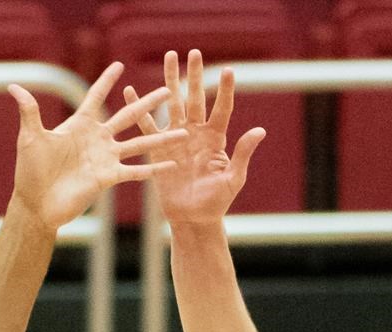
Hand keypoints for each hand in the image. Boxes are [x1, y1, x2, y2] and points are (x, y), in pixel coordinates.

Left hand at [9, 64, 182, 231]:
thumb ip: (29, 110)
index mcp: (79, 125)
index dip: (106, 81)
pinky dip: (154, 168)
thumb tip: (14, 85)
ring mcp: (105, 158)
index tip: (119, 65)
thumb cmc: (30, 171)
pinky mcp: (109, 177)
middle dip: (148, 103)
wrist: (36, 205)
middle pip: (127, 116)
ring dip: (161, 137)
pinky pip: (136, 171)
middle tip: (169, 89)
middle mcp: (96, 139)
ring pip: (139, 143)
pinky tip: (172, 163)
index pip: (95, 97)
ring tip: (183, 130)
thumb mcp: (30, 137)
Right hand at [122, 50, 267, 227]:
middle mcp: (196, 133)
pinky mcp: (158, 149)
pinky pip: (147, 126)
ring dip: (169, 82)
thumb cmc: (217, 202)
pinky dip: (139, 110)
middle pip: (195, 98)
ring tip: (168, 57)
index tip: (228, 69)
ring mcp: (177, 139)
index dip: (225, 90)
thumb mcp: (233, 179)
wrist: (192, 218)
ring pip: (172, 104)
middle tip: (193, 53)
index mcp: (216, 139)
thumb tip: (260, 130)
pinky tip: (132, 92)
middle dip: (194, 75)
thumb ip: (243, 154)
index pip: (222, 108)